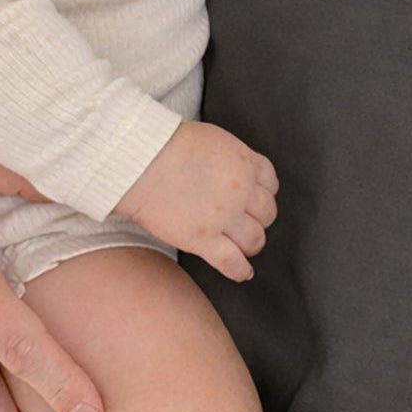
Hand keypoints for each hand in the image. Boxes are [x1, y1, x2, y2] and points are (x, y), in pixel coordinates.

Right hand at [115, 120, 278, 282]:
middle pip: (266, 213)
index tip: (256, 200)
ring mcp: (224, 217)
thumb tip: (230, 168)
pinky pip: (232, 262)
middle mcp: (240, 191)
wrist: (140, 161)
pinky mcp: (203, 239)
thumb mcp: (211, 138)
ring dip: (251, 244)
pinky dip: (240, 271)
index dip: (264, 194)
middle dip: (259, 219)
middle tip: (246, 223)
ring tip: (243, 247)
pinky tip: (242, 273)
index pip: (270, 184)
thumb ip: (229, 156)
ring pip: (255, 239)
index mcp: (244, 163)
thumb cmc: (165, 144)